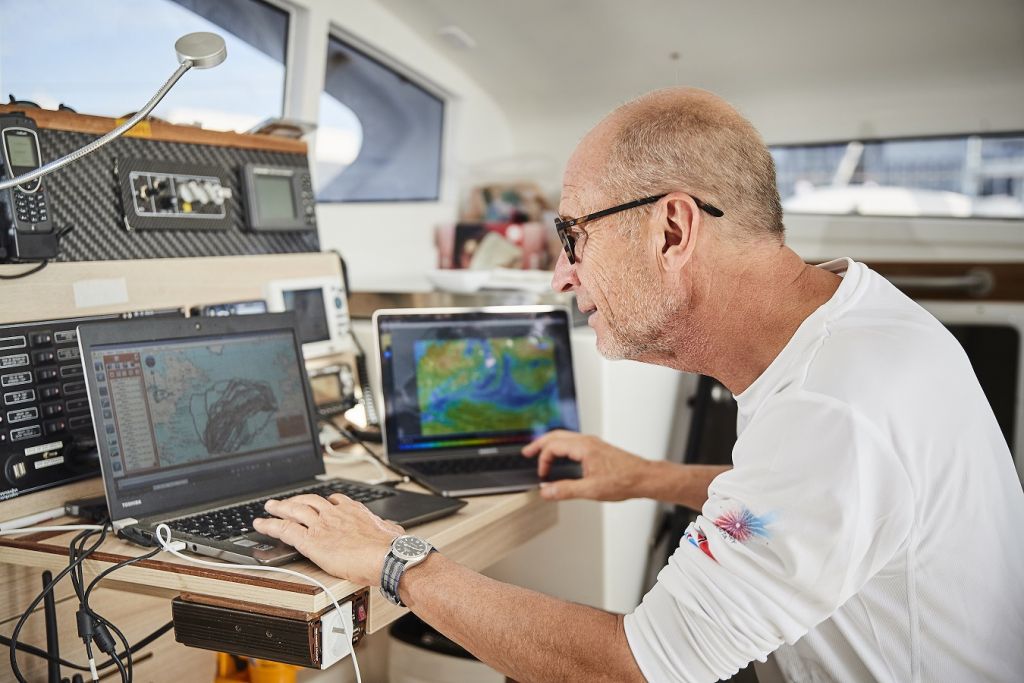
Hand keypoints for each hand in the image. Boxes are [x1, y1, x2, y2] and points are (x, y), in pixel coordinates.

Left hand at [252, 493, 403, 585]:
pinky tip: (261, 525)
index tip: (317, 503)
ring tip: (269, 507)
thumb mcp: (392, 531)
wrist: (385, 556)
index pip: (333, 500)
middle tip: (285, 501)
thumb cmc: (390, 548)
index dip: (322, 502)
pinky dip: (270, 526)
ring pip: (294, 511)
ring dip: (279, 508)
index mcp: (353, 511)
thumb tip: (393, 529)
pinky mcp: (311, 540)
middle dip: (295, 500)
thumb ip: (388, 528)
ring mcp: (321, 525)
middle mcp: (335, 513)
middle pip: (309, 501)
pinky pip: (285, 529)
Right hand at [521, 430, 650, 501]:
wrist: (644, 477)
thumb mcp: (591, 490)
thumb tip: (546, 491)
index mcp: (584, 447)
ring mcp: (593, 443)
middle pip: (556, 435)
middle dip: (539, 444)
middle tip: (527, 453)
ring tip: (540, 453)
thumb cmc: (624, 480)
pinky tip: (561, 457)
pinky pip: (573, 442)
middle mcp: (588, 441)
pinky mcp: (597, 449)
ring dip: (550, 444)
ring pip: (565, 437)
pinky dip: (561, 446)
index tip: (542, 476)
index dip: (543, 461)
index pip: (553, 447)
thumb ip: (565, 490)